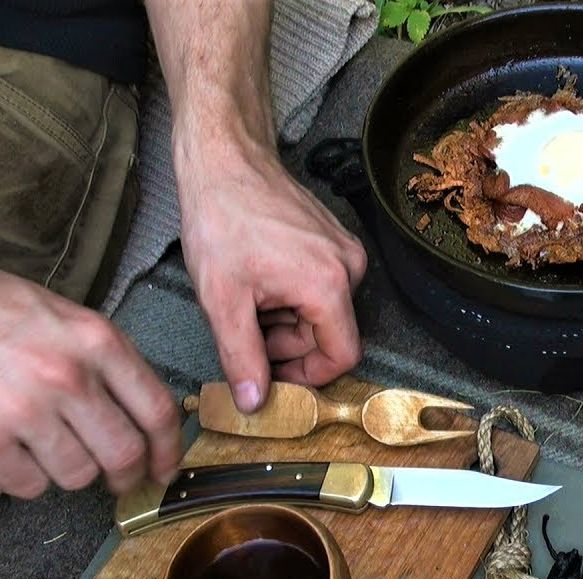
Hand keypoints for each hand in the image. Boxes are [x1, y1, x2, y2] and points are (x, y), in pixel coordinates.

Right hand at [0, 272, 181, 497]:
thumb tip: (147, 422)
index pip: (157, 410)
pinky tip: (20, 451)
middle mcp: (68, 376)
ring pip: (78, 474)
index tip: (165, 470)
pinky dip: (28, 477)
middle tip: (120, 480)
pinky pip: (29, 483)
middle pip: (123, 452)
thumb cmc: (12, 316)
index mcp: (99, 344)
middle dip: (127, 476)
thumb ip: (114, 367)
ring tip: (55, 447)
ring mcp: (26, 407)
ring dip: (72, 471)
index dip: (168, 450)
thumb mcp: (77, 325)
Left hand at [175, 142, 367, 413]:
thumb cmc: (222, 219)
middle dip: (287, 344)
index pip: (342, 356)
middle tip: (246, 327)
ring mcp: (346, 251)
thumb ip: (242, 357)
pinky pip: (323, 287)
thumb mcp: (222, 299)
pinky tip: (261, 277)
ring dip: (287, 319)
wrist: (225, 161)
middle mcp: (350, 268)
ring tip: (250, 296)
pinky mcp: (337, 240)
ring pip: (324, 313)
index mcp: (328, 286)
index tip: (273, 375)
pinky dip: (292, 296)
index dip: (308, 376)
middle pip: (329, 335)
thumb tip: (255, 403)